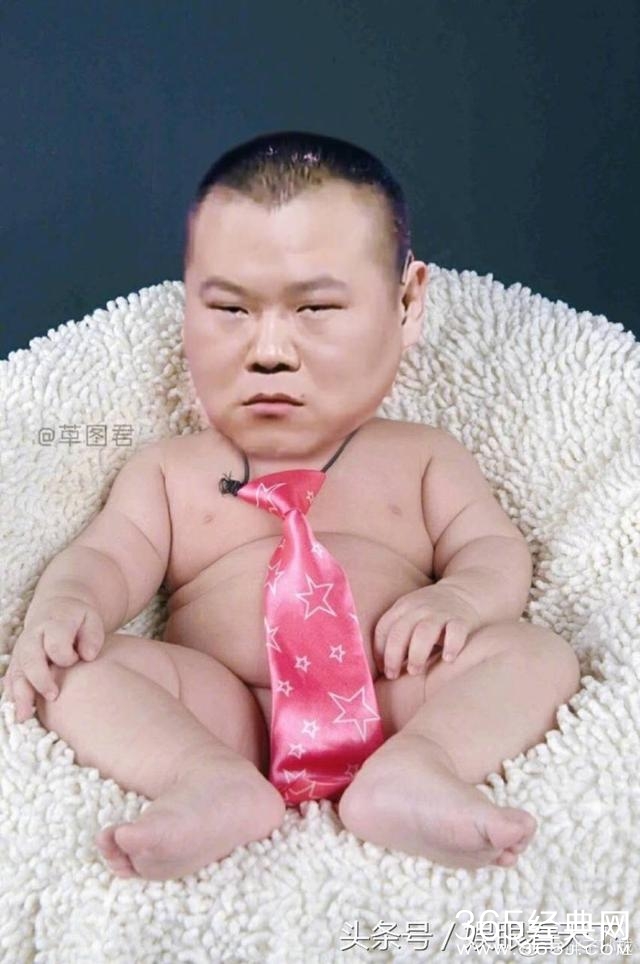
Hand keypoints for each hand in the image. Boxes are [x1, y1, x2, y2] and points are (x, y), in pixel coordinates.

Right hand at [2, 596, 104, 722]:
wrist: (57, 610)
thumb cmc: (78, 620)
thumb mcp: (91, 620)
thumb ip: (92, 636)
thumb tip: (88, 656)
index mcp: (53, 624)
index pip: (56, 643)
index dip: (66, 656)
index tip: (78, 661)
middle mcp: (33, 637)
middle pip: (31, 659)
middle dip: (40, 679)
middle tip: (53, 696)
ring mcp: (22, 650)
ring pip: (17, 672)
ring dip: (20, 694)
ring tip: (25, 715)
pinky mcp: (17, 662)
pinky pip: (11, 680)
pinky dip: (13, 696)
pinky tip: (20, 712)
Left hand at [373, 583, 481, 679]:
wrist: (464, 593)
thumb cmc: (430, 614)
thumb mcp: (409, 616)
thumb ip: (397, 634)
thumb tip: (381, 669)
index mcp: (403, 607)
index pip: (384, 628)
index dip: (379, 651)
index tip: (382, 670)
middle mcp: (419, 608)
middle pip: (400, 631)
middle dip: (393, 656)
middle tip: (393, 675)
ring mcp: (441, 613)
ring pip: (424, 632)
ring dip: (416, 654)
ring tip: (415, 671)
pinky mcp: (462, 619)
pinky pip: (456, 631)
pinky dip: (451, 645)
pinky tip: (448, 659)